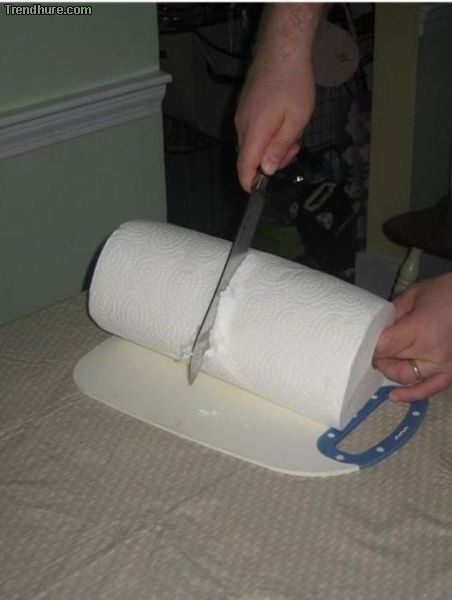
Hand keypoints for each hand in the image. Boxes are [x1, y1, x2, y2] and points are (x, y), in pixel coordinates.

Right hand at [235, 58, 314, 191]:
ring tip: (293, 135)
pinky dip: (267, 135)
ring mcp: (242, 114)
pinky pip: (252, 130)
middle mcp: (242, 125)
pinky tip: (283, 125)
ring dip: (271, 147)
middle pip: (249, 156)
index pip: (244, 166)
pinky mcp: (245, 106)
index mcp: (254, 131)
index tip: (257, 191)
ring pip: (252, 143)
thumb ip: (280, 147)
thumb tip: (267, 169)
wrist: (282, 49)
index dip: (249, 182)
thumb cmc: (293, 83)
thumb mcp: (296, 120)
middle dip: (270, 162)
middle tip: (294, 151)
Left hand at [373, 274, 451, 400]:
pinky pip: (429, 389)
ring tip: (384, 362)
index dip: (369, 347)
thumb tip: (375, 329)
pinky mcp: (451, 372)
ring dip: (390, 371)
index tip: (362, 343)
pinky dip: (411, 395)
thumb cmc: (446, 292)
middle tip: (371, 349)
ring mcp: (442, 365)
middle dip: (378, 357)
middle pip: (391, 363)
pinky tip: (394, 396)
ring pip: (405, 377)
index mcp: (419, 329)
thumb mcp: (414, 295)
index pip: (384, 347)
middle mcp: (430, 352)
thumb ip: (393, 313)